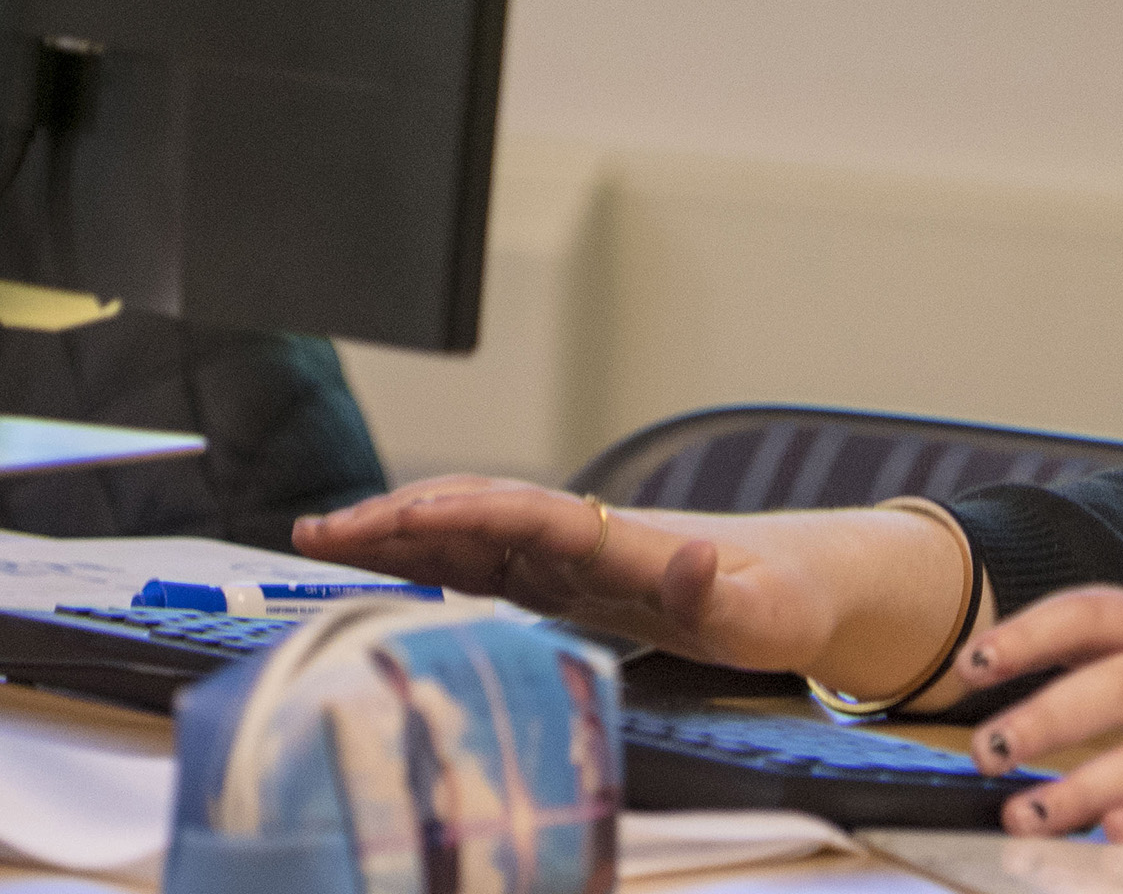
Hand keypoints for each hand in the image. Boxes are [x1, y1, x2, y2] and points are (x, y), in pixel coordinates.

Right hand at [292, 478, 978, 696]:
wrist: (803, 585)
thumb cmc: (777, 600)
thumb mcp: (755, 608)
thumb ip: (716, 591)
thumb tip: (692, 563)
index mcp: (616, 542)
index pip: (519, 517)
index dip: (453, 516)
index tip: (390, 521)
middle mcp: (584, 541)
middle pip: (477, 514)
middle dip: (398, 518)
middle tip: (318, 532)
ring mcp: (573, 558)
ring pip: (472, 534)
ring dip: (402, 532)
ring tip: (327, 539)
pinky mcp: (569, 581)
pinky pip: (487, 563)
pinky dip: (432, 558)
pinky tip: (390, 566)